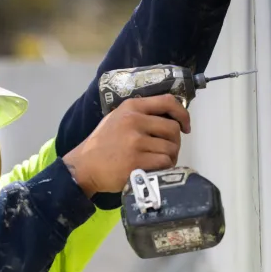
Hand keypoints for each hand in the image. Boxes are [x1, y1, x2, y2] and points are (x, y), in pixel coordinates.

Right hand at [63, 94, 190, 197]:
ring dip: (170, 158)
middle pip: (173, 128)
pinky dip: (164, 168)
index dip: (183, 114)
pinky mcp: (136, 161)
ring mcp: (135, 142)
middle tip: (168, 151)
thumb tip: (168, 116)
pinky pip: (164, 163)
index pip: (168, 101)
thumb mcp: (116, 118)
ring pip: (170, 148)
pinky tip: (155, 170)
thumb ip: (139, 114)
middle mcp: (134, 121)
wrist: (84, 166)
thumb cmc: (102, 144)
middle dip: (175, 142)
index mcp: (131, 107)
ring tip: (159, 162)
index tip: (185, 126)